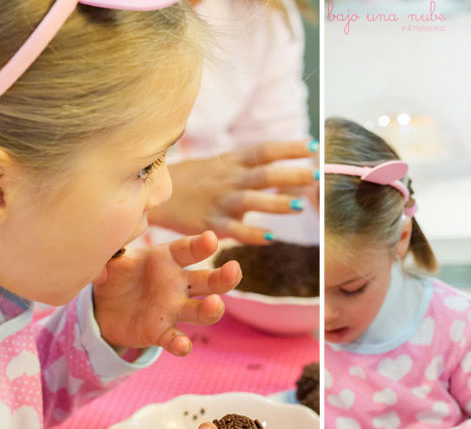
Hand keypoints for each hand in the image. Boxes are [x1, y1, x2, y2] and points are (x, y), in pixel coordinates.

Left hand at [93, 231, 241, 356]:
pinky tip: (182, 346)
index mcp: (167, 258)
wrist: (103, 306)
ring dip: (212, 309)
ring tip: (215, 305)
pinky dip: (179, 344)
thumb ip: (109, 254)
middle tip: (234, 269)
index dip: (201, 245)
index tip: (211, 239)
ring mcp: (173, 309)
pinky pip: (175, 339)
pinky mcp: (161, 332)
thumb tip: (103, 260)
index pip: (189, 250)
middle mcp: (178, 283)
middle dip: (224, 277)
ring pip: (201, 311)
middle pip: (209, 280)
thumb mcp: (111, 259)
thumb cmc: (116, 273)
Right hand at [150, 140, 318, 244]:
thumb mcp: (221, 166)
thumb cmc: (194, 181)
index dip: (289, 148)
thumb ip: (251, 168)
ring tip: (299, 206)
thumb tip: (289, 171)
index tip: (314, 147)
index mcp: (232, 162)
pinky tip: (270, 238)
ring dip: (275, 203)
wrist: (153, 195)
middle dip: (291, 174)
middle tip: (317, 175)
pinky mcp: (209, 223)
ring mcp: (219, 201)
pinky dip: (251, 233)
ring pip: (250, 200)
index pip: (264, 150)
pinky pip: (233, 229)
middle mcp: (228, 179)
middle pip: (263, 174)